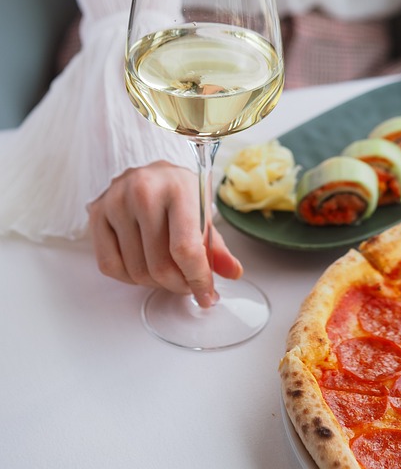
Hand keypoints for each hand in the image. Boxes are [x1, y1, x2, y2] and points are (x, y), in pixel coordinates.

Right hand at [88, 161, 242, 307]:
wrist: (152, 174)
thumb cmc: (180, 194)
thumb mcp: (204, 213)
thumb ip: (217, 247)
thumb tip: (232, 272)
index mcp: (178, 188)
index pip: (186, 249)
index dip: (198, 280)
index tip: (207, 296)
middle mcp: (144, 191)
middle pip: (160, 266)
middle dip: (179, 286)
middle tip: (188, 285)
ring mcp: (116, 201)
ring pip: (136, 271)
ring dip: (155, 283)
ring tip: (168, 271)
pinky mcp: (97, 212)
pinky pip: (110, 265)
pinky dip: (129, 278)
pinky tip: (143, 265)